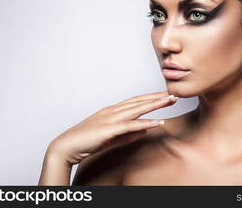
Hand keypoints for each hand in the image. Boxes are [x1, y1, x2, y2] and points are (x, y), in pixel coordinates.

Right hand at [48, 91, 177, 165]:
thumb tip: (145, 129)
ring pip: (138, 109)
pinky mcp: (109, 129)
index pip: (136, 101)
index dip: (151, 97)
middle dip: (158, 97)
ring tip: (170, 101)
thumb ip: (129, 133)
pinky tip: (158, 122)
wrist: (67, 147)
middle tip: (174, 94)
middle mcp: (113, 111)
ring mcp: (111, 118)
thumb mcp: (112, 137)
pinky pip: (131, 125)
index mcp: (112, 111)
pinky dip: (146, 123)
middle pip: (140, 101)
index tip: (165, 96)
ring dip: (155, 104)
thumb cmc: (87, 141)